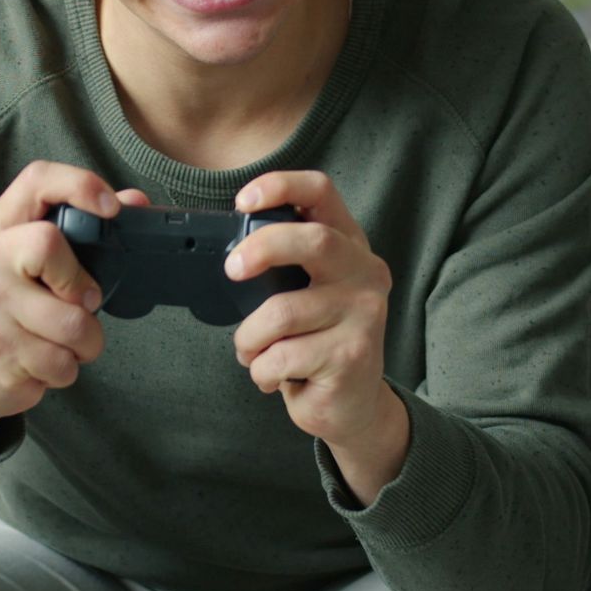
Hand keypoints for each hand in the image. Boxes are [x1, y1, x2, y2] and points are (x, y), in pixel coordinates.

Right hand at [0, 160, 149, 453]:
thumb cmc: (15, 313)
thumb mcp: (38, 268)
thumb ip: (85, 234)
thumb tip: (137, 201)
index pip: (36, 181)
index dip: (79, 184)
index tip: (112, 208)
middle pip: (48, 244)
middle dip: (82, 287)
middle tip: (82, 305)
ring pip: (70, 321)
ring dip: (84, 343)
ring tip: (62, 343)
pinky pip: (61, 361)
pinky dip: (66, 369)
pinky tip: (42, 364)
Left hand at [229, 171, 396, 450]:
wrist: (353, 405)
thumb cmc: (316, 339)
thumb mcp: (306, 290)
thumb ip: (283, 264)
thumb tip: (225, 249)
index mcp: (349, 244)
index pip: (322, 192)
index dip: (281, 185)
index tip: (242, 201)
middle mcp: (365, 273)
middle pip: (314, 241)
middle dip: (262, 249)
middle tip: (232, 270)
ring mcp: (364, 315)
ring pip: (282, 312)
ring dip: (250, 338)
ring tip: (254, 351)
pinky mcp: (352, 356)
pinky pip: (281, 356)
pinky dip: (261, 370)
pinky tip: (273, 377)